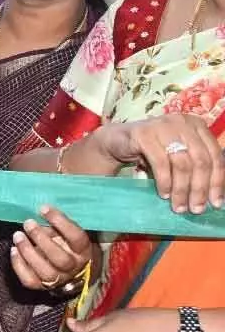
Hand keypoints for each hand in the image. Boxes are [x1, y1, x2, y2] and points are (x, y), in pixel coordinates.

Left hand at [10, 205, 94, 293]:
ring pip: (45, 271)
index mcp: (83, 250)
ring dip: (28, 252)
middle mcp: (73, 267)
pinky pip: (30, 280)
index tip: (43, 208)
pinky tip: (13, 250)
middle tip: (28, 223)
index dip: (60, 221)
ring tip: (18, 236)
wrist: (71, 269)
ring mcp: (58, 279)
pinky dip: (19, 265)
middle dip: (41, 239)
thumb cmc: (65, 243)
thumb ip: (56, 225)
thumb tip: (38, 213)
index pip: (76, 237)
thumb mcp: (66, 232)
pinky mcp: (42, 286)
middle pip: (60, 258)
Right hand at [92, 114, 224, 212]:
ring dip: (181, 189)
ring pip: (182, 163)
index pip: (215, 156)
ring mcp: (163, 126)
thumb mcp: (179, 157)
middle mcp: (183, 122)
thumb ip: (196, 168)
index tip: (216, 204)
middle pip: (201, 160)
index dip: (217, 182)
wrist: (117, 142)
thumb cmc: (153, 152)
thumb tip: (214, 197)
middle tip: (195, 209)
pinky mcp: (144, 133)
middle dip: (199, 189)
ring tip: (178, 206)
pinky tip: (163, 194)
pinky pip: (161, 162)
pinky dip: (164, 182)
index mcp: (197, 126)